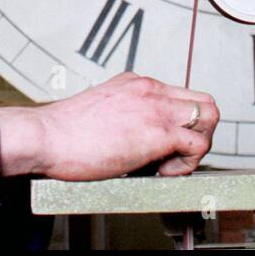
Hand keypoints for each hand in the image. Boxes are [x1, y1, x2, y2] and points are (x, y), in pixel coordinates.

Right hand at [0, 72, 218, 179]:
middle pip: (204, 102)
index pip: (181, 96)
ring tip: (169, 164)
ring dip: (197, 146)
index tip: (165, 146)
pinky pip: (197, 145)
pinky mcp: (157, 133)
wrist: (44, 136)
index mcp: (136, 84)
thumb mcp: (100, 110)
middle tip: (176, 154)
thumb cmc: (63, 132)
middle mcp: (150, 90)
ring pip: (210, 117)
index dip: (181, 124)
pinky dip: (187, 164)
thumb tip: (135, 140)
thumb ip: (124, 116)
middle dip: (199, 132)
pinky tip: (162, 171)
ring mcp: (156, 109)